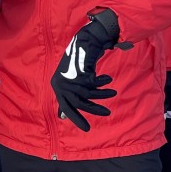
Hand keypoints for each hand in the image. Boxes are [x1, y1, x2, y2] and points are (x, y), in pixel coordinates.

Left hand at [49, 10, 119, 131]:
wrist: (83, 42)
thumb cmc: (76, 64)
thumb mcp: (67, 82)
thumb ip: (66, 97)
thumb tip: (62, 117)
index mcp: (57, 88)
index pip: (66, 107)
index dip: (76, 118)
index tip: (87, 129)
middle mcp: (61, 84)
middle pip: (79, 103)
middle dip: (95, 110)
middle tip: (107, 113)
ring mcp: (70, 77)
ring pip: (89, 94)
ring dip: (103, 95)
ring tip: (113, 93)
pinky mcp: (80, 71)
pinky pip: (95, 84)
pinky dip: (103, 83)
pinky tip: (108, 80)